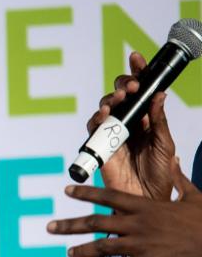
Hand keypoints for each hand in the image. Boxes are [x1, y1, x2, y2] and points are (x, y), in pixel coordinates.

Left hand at [49, 183, 201, 256]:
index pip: (109, 196)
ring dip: (82, 250)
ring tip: (68, 252)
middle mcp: (139, 224)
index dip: (85, 193)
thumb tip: (175, 161)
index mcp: (147, 206)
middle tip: (49, 227)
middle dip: (70, 224)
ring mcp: (142, 245)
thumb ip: (179, 180)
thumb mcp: (194, 196)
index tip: (66, 191)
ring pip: (102, 247)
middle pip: (96, 222)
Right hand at [87, 51, 181, 200]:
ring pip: (105, 109)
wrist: (147, 199)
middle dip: (123, 85)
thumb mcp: (165, 144)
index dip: (138, 73)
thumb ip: (159, 121)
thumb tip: (159, 95)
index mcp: (146, 120)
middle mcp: (128, 124)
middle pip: (120, 96)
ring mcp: (112, 135)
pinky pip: (92, 128)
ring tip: (120, 100)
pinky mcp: (99, 148)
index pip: (141, 92)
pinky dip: (96, 119)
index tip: (136, 57)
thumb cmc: (159, 175)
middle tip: (132, 86)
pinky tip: (104, 115)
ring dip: (110, 100)